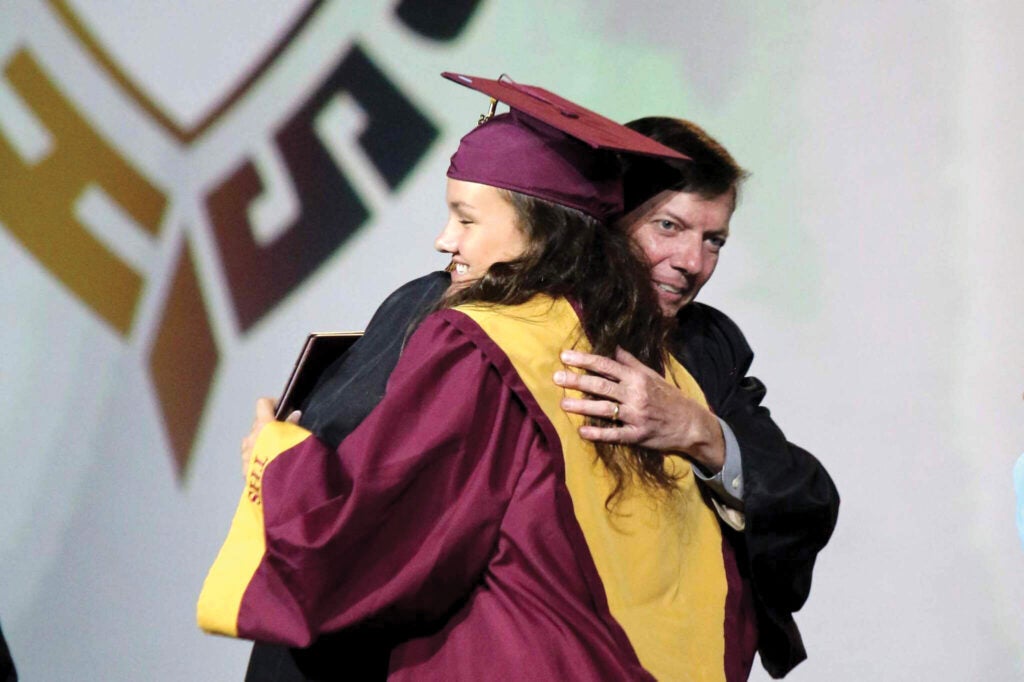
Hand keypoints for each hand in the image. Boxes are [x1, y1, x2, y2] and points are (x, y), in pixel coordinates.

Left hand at [240, 397, 300, 479]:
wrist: (284, 489)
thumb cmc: (293, 459)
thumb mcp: (299, 439)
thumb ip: (294, 426)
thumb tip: (295, 414)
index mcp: (264, 426)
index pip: (262, 404)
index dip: (272, 404)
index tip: (282, 409)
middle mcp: (251, 436)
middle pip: (257, 423)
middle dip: (268, 425)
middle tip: (283, 433)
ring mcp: (246, 453)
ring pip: (252, 441)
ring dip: (261, 442)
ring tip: (275, 452)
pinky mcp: (244, 469)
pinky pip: (250, 457)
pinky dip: (258, 457)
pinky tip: (270, 466)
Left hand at [553, 348, 724, 472]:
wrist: (691, 423)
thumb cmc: (669, 397)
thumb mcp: (652, 376)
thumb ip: (631, 363)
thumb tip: (614, 347)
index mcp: (638, 378)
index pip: (607, 365)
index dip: (585, 360)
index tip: (565, 356)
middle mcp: (636, 395)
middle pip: (601, 386)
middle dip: (577, 381)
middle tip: (556, 377)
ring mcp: (637, 416)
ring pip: (605, 409)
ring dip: (582, 407)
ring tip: (563, 404)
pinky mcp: (638, 435)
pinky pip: (615, 434)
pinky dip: (599, 433)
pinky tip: (582, 432)